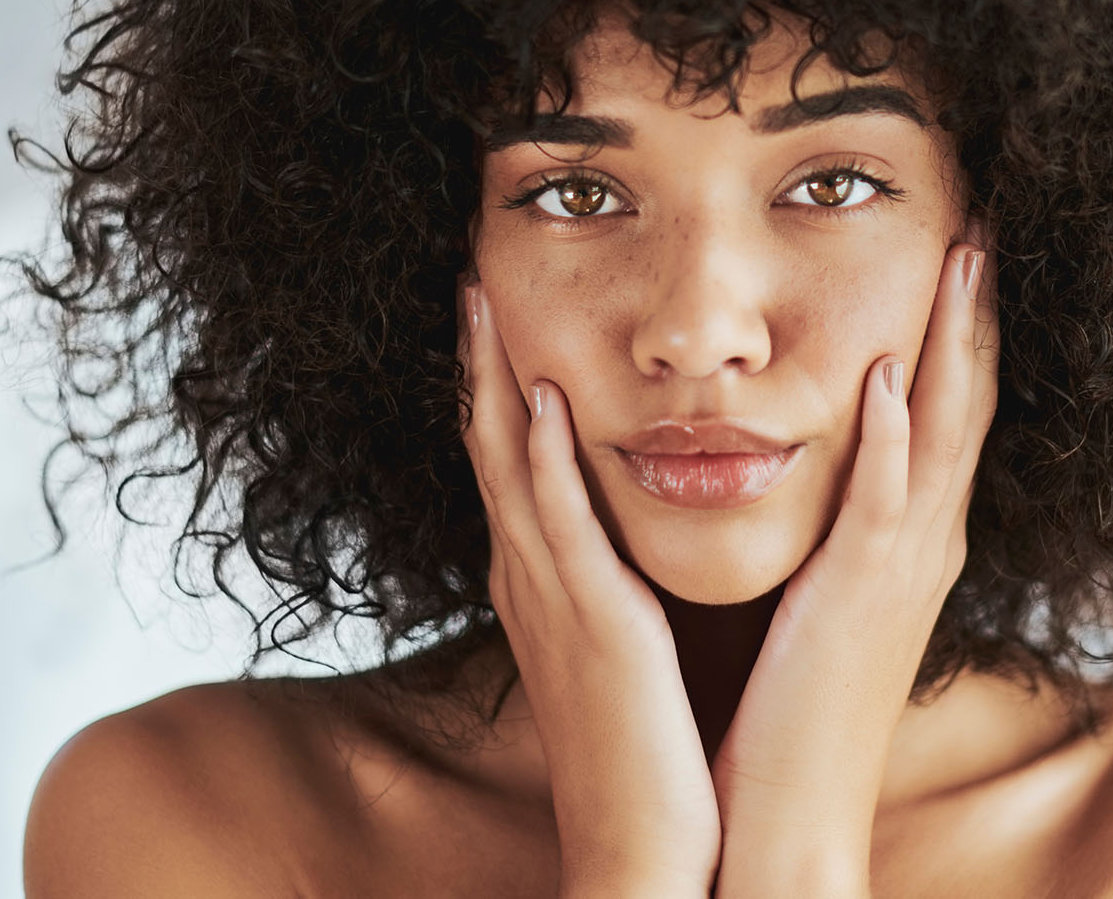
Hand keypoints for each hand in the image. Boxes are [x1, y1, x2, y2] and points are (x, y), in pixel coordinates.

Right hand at [459, 282, 719, 898]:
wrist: (645, 847)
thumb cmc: (642, 748)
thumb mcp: (619, 643)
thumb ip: (608, 580)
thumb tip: (616, 533)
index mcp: (543, 578)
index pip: (507, 456)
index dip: (493, 377)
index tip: (492, 303)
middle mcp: (530, 576)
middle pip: (487, 443)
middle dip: (476, 357)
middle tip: (467, 272)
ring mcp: (550, 598)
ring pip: (506, 466)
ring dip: (492, 378)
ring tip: (482, 298)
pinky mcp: (588, 622)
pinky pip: (555, 526)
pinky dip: (539, 461)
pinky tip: (535, 400)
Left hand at [710, 242, 999, 894]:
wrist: (790, 817)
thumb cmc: (795, 706)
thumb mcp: (825, 595)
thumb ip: (838, 527)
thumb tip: (823, 460)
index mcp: (910, 537)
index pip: (950, 406)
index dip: (960, 325)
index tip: (960, 244)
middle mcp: (924, 542)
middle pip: (969, 399)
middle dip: (976, 308)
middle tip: (984, 218)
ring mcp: (901, 569)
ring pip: (945, 433)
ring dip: (954, 343)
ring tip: (963, 257)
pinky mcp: (860, 601)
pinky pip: (887, 504)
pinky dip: (898, 439)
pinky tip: (893, 376)